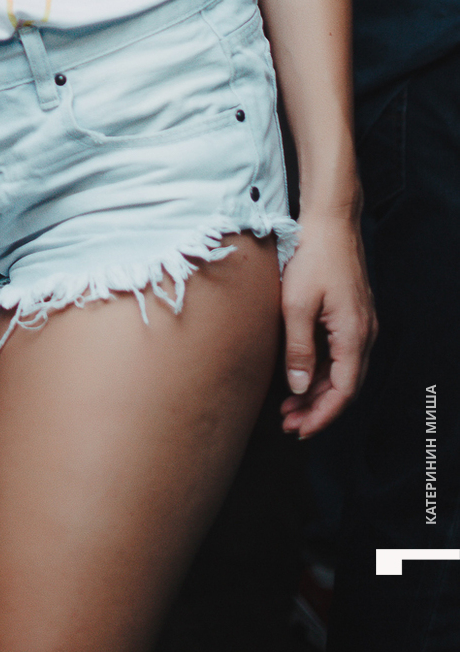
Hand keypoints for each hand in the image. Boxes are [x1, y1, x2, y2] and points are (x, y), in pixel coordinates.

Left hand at [278, 209, 375, 437]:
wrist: (330, 221)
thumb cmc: (312, 256)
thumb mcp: (296, 304)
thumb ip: (298, 349)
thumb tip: (298, 388)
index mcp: (354, 336)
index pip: (343, 392)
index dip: (321, 416)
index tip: (298, 430)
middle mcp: (364, 334)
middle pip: (345, 387)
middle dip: (317, 409)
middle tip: (287, 423)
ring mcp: (361, 324)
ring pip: (343, 372)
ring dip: (317, 391)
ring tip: (288, 406)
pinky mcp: (352, 315)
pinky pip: (340, 354)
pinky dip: (321, 370)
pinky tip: (299, 374)